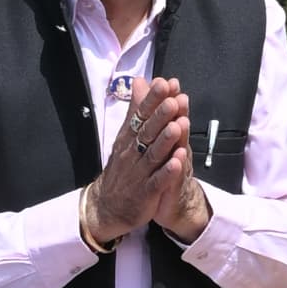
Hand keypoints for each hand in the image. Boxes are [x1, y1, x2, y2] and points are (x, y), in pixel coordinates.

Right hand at [83, 74, 190, 247]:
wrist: (108, 207)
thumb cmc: (122, 167)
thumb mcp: (126, 136)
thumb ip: (136, 109)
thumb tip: (140, 80)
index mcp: (129, 138)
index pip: (141, 115)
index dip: (153, 100)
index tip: (166, 83)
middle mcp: (133, 153)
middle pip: (147, 132)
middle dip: (160, 116)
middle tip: (173, 100)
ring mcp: (139, 173)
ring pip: (153, 154)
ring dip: (166, 141)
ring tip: (178, 126)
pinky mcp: (146, 193)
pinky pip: (158, 181)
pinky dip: (167, 172)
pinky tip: (178, 162)